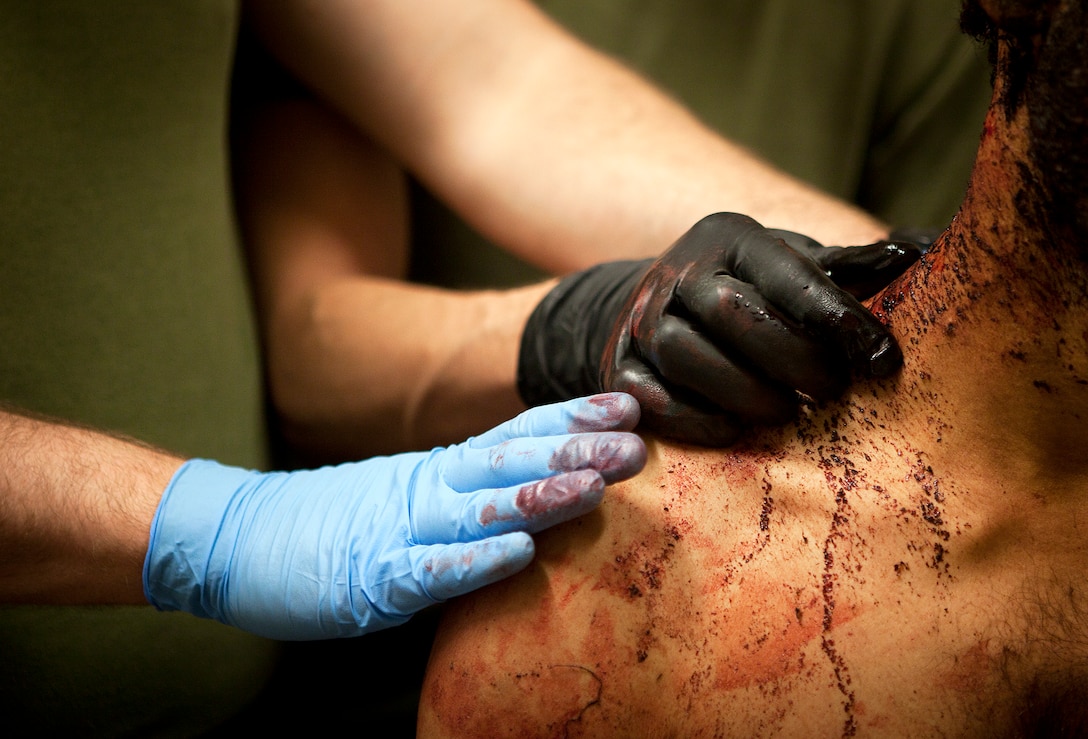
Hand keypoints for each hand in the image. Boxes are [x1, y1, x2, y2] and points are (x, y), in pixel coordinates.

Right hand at [144, 393, 645, 639]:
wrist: (235, 536)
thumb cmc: (335, 521)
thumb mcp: (410, 494)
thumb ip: (469, 490)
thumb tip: (541, 485)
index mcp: (441, 470)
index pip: (518, 434)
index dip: (574, 418)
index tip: (630, 403)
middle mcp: (428, 488)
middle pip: (511, 461)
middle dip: (577, 450)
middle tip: (637, 443)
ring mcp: (400, 529)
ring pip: (479, 507)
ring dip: (539, 497)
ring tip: (593, 485)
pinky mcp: (370, 577)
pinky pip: (429, 570)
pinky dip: (474, 560)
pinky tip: (518, 552)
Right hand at [518, 213, 920, 445]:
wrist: (655, 309)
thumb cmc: (748, 292)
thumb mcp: (791, 268)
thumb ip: (845, 271)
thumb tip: (913, 255)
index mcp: (730, 237)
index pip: (788, 274)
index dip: (838, 319)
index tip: (883, 360)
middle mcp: (678, 271)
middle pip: (731, 311)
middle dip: (791, 357)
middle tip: (834, 393)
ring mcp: (641, 319)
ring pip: (685, 353)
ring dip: (745, 391)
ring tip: (788, 414)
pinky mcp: (618, 367)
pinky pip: (650, 397)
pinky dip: (697, 419)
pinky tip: (736, 431)